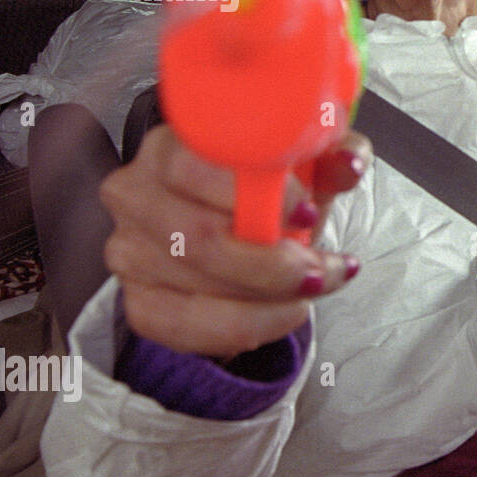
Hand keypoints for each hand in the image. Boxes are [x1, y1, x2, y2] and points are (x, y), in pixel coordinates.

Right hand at [100, 125, 371, 357]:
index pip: (193, 166)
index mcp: (169, 146)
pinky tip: (283, 312)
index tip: (305, 209)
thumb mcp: (309, 166)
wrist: (255, 233)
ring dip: (272, 300)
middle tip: (322, 270)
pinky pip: (187, 330)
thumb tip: (347, 165)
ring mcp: (129, 252)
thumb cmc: (275, 191)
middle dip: (273, 265)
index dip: (251, 193)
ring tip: (314, 287)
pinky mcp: (139, 303)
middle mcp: (135, 195)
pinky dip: (249, 327)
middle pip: (196, 238)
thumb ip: (332, 157)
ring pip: (198, 289)